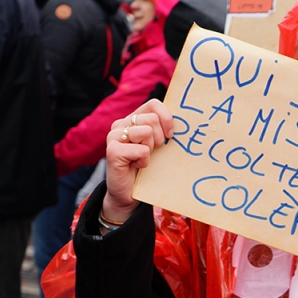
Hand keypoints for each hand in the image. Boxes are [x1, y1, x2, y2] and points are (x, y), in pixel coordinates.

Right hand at [104, 99, 173, 221]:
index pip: (153, 104)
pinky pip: (142, 150)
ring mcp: (113, 136)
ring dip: (150, 150)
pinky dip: (144, 161)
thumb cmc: (145, 168)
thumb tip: (185, 120)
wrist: (127, 193)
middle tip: (152, 152)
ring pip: (146, 132)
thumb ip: (162, 129)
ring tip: (141, 159)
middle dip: (159, 138)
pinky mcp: (113, 151)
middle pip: (152, 119)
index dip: (166, 118)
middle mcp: (120, 124)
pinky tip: (136, 167)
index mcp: (131, 119)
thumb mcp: (155, 144)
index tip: (170, 136)